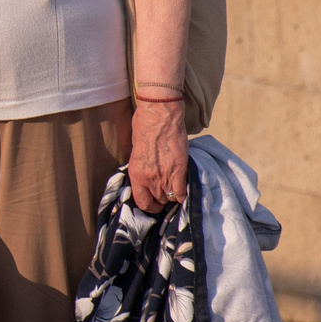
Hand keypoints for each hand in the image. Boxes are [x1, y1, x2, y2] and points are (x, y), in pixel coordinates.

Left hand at [126, 97, 188, 212]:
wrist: (159, 116)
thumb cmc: (144, 126)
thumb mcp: (136, 151)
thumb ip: (142, 167)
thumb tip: (148, 173)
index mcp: (136, 174)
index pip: (142, 202)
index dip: (150, 205)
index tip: (154, 202)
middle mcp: (149, 179)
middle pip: (158, 201)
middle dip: (162, 198)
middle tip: (166, 192)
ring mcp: (165, 176)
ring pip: (171, 198)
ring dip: (173, 194)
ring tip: (175, 186)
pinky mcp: (179, 170)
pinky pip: (183, 192)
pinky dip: (185, 193)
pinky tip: (185, 188)